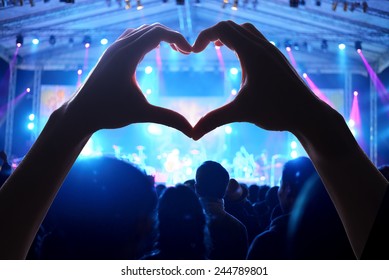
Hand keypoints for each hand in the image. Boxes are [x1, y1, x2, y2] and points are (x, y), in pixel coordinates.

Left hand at [63, 24, 192, 136]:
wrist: (79, 113)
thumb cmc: (108, 112)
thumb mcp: (142, 114)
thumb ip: (169, 119)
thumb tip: (193, 133)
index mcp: (127, 55)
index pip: (158, 33)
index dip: (177, 38)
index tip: (190, 53)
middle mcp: (119, 47)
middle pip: (152, 28)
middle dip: (171, 36)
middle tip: (185, 52)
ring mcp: (113, 49)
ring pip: (141, 31)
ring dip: (159, 36)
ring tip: (174, 50)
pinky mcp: (110, 55)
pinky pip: (132, 37)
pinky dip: (147, 39)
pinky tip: (152, 52)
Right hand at [191, 21, 326, 139]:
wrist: (308, 114)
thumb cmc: (277, 111)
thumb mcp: (241, 113)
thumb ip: (214, 120)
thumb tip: (192, 135)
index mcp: (252, 53)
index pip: (222, 29)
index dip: (204, 36)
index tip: (194, 52)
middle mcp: (263, 47)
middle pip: (233, 26)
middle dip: (214, 34)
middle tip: (202, 49)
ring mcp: (272, 52)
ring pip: (247, 31)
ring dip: (230, 35)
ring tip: (220, 48)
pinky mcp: (277, 59)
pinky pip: (257, 40)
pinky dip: (243, 42)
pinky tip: (241, 61)